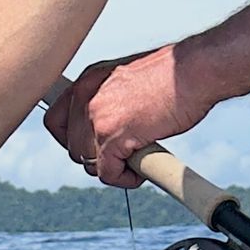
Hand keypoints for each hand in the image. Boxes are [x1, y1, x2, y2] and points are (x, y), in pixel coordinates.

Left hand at [46, 44, 203, 185]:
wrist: (194, 70)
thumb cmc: (173, 74)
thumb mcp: (126, 79)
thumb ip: (109, 101)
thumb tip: (105, 130)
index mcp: (87, 81)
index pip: (55, 121)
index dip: (70, 140)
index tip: (89, 147)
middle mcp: (85, 96)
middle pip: (72, 148)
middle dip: (96, 158)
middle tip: (122, 156)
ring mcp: (97, 117)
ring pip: (89, 163)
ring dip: (111, 168)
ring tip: (135, 160)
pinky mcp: (113, 137)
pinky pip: (107, 173)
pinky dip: (124, 178)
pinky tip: (140, 170)